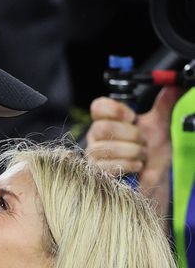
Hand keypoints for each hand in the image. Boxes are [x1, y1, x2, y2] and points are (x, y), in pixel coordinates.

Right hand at [86, 86, 180, 217]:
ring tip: (141, 157)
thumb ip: (164, 105)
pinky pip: (108, 166)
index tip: (132, 117)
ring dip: (132, 152)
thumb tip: (174, 85)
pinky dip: (129, 165)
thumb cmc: (151, 157)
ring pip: (106, 148)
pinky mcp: (96, 176)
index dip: (116, 110)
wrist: (154, 182)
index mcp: (108, 122)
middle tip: (142, 143)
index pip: (98, 107)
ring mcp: (94, 159)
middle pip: (102, 128)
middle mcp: (96, 139)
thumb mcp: (160, 127)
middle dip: (131, 135)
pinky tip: (136, 168)